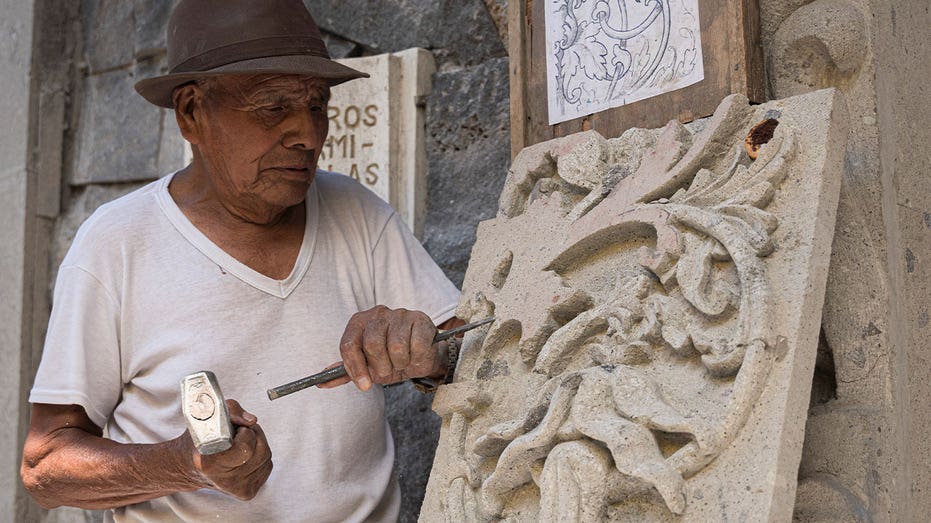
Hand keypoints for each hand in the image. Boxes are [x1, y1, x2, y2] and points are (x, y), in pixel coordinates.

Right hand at [185, 399, 272, 499]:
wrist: (189, 467)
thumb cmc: (201, 438)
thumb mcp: (211, 414)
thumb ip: (233, 411)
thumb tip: (252, 421)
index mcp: (210, 463)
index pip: (245, 449)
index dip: (245, 433)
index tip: (236, 430)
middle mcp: (224, 480)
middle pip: (262, 451)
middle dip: (254, 435)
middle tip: (238, 434)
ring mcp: (237, 489)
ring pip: (266, 457)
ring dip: (258, 444)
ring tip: (239, 443)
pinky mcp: (248, 492)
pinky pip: (267, 466)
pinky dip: (259, 456)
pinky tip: (243, 456)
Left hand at [321, 306, 442, 390]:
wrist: (420, 356)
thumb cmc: (390, 360)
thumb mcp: (367, 367)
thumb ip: (345, 372)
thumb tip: (320, 383)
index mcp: (359, 322)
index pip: (349, 344)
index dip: (355, 368)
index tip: (364, 385)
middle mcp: (377, 313)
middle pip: (372, 345)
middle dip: (381, 366)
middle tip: (388, 370)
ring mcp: (400, 314)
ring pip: (396, 347)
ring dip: (400, 363)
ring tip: (403, 362)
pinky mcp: (420, 319)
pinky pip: (416, 345)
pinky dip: (416, 358)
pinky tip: (416, 355)